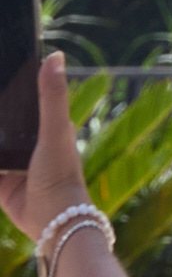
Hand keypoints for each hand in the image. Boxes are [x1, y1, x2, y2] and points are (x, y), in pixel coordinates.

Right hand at [0, 56, 92, 243]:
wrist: (52, 221)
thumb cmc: (60, 173)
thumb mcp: (54, 130)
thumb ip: (52, 96)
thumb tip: (55, 56)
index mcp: (46, 125)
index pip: (25, 99)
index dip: (10, 86)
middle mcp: (29, 141)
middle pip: (5, 120)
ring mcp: (13, 161)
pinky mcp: (0, 181)